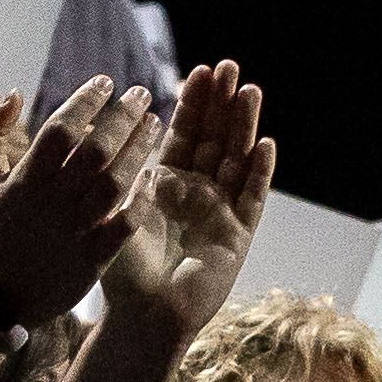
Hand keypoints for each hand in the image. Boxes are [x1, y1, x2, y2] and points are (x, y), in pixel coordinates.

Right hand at [0, 80, 147, 320]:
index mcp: (26, 181)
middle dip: (122, 117)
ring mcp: (75, 231)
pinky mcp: (94, 258)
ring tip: (155, 122)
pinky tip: (155, 175)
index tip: (106, 82)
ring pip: (115, 183)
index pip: (60, 130)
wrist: (5, 296)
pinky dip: (141, 200)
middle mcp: (52, 203)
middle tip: (142, 94)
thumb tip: (14, 94)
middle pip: (95, 151)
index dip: (85, 102)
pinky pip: (125, 224)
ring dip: (139, 149)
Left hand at [106, 57, 275, 317]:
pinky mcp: (238, 236)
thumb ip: (128, 173)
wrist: (143, 316)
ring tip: (250, 91)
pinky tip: (265, 144)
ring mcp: (221, 212)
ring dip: (243, 126)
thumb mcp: (116, 211)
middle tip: (228, 66)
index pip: (184, 133)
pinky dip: (258, 172)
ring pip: (236, 159)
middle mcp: (197, 192)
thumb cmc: (122, 271)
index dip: (193, 103)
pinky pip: (251, 199)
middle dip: (221, 103)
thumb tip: (132, 130)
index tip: (199, 70)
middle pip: (214, 138)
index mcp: (167, 183)